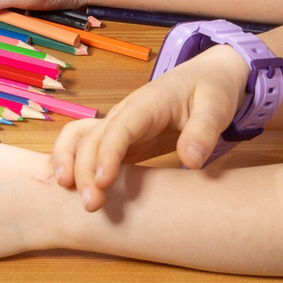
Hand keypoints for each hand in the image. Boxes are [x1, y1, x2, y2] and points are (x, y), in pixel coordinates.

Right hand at [46, 44, 249, 209]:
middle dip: (85, 169)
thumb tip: (191, 160)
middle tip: (91, 205)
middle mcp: (125, 112)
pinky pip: (87, 145)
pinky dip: (71, 160)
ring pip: (82, 139)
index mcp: (148, 103)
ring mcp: (119, 124)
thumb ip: (204, 132)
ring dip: (70, 162)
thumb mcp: (217, 107)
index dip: (108, 153)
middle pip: (94, 137)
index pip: (120, 127)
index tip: (103, 181)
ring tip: (65, 190)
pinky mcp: (120, 137)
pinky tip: (67, 183)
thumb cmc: (211, 90)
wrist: (206, 78)